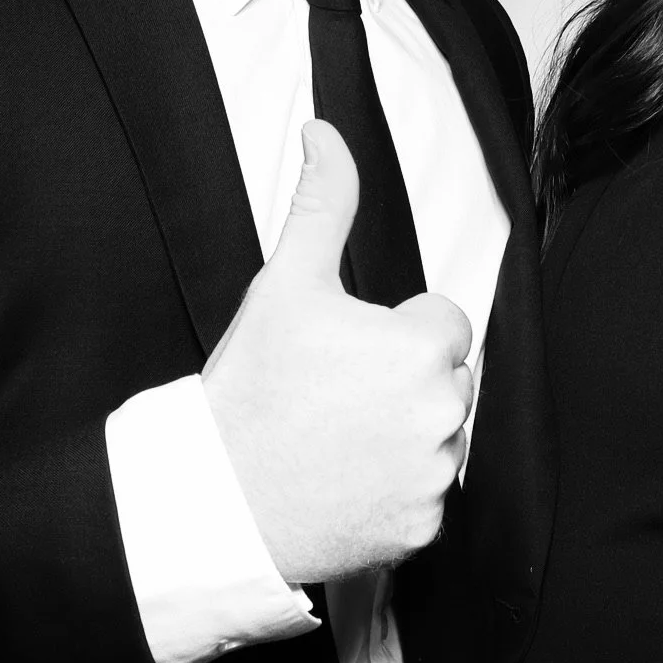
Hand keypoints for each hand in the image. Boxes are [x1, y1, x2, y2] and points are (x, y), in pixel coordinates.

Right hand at [202, 121, 474, 582]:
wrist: (214, 499)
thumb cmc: (251, 390)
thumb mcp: (286, 284)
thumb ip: (323, 203)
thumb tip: (326, 133)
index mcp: (424, 347)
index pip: (443, 324)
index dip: (395, 332)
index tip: (346, 354)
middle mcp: (445, 413)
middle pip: (448, 381)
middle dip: (404, 383)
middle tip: (335, 398)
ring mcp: (436, 477)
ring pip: (441, 438)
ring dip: (405, 436)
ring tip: (337, 441)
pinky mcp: (423, 530)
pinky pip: (427, 498)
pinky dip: (396, 493)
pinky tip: (345, 484)